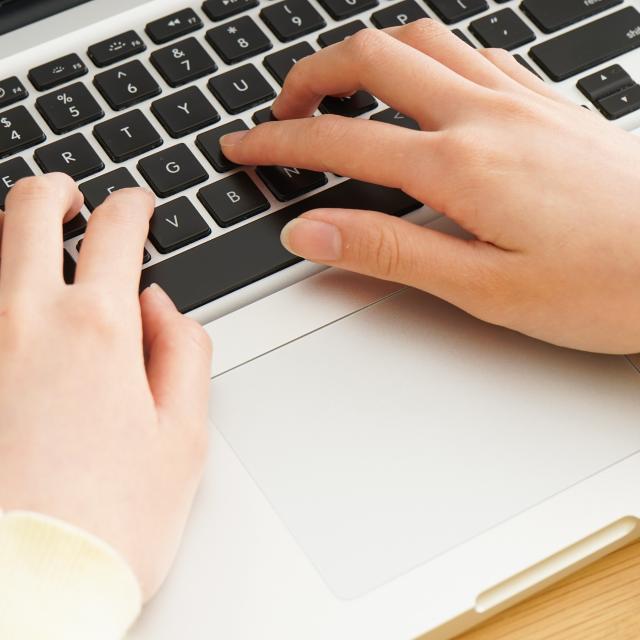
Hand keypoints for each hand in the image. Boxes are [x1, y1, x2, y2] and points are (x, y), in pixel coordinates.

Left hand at [0, 174, 211, 599]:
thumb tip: (161, 305)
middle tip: (71, 197)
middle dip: (56, 190)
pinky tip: (5, 306)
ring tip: (32, 242)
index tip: (138, 206)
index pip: (117, 232)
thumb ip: (183, 350)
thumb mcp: (183, 435)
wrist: (26, 591)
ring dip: (9, 230)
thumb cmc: (108, 523)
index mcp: (98, 331)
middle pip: (29, 212)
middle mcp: (25, 323)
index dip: (133, 207)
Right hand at [221, 20, 639, 353]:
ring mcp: (521, 101)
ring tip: (340, 86)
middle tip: (284, 109)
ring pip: (424, 39)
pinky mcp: (548, 103)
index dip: (280, 145)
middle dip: (312, 76)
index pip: (342, 142)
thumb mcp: (482, 288)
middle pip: (375, 59)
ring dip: (367, 53)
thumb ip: (389, 252)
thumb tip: (310, 233)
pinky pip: (475, 52)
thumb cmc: (606, 285)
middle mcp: (487, 116)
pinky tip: (425, 81)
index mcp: (461, 167)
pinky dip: (429, 55)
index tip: (244, 147)